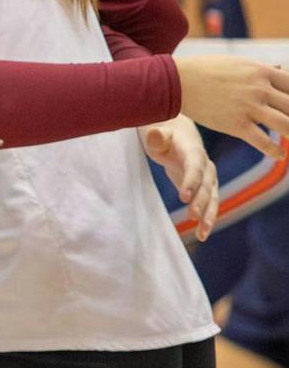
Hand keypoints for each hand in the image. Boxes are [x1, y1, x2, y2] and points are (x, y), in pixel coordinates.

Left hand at [142, 115, 217, 240]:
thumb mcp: (156, 132)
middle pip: (206, 185)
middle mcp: (206, 166)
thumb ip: (156, 136)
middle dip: (200, 201)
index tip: (183, 197)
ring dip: (208, 216)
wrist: (178, 134)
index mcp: (193, 151)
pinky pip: (208, 205)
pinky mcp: (205, 189)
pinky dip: (206, 220)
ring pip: (212, 198)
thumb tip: (155, 136)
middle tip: (192, 215)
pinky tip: (201, 236)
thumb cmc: (163, 134)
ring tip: (202, 234)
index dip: (191, 181)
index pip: (194, 167)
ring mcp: (208, 178)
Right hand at [176, 57, 288, 158]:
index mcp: (261, 72)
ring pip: (285, 125)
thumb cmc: (206, 69)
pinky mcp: (235, 125)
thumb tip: (280, 67)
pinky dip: (274, 151)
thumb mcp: (237, 62)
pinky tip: (279, 156)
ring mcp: (248, 108)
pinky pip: (262, 141)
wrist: (177, 81)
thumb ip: (261, 68)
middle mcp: (259, 89)